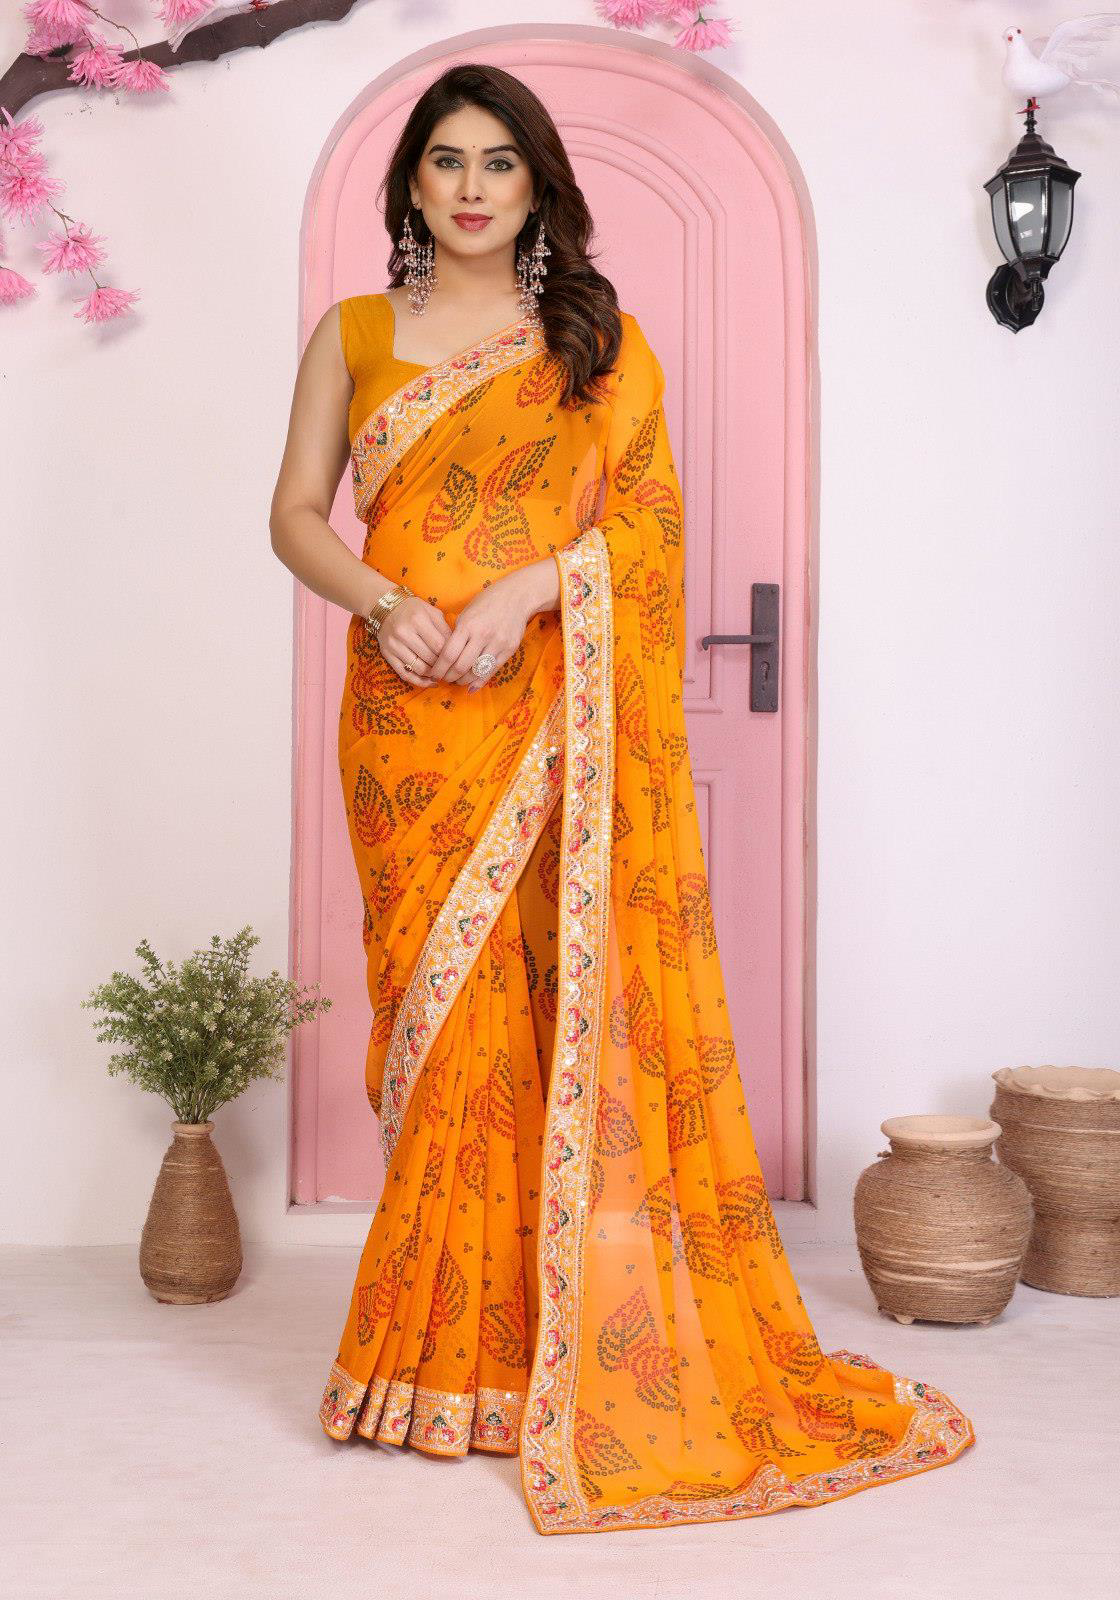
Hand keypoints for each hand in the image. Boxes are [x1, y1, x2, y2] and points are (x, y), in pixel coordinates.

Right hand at [376, 596, 451, 688]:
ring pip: (419, 669)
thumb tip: (457, 650)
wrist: (385, 608)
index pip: (440, 645)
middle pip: (430, 658)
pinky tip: (429, 681)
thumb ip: (445, 629)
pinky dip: (419, 681)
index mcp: (418, 620)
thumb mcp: (432, 612)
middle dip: (443, 665)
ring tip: (440, 673)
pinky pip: (405, 674)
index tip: (456, 659)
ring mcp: (394, 645)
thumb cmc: (414, 610)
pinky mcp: (387, 655)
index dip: (450, 655)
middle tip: (450, 668)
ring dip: (433, 674)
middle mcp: (404, 633)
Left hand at [425, 566, 541, 693]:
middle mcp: (482, 635)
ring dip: (463, 681)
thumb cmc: (487, 602)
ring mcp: (498, 644)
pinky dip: (479, 681)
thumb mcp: (466, 613)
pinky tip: (471, 686)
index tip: (434, 673)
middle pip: (461, 667)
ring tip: (457, 680)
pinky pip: (491, 671)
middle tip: (444, 679)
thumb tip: (446, 656)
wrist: (517, 596)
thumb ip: (457, 634)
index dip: (439, 668)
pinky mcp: (509, 650)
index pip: (448, 654)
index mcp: (467, 625)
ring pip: (476, 672)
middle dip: (449, 677)